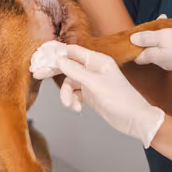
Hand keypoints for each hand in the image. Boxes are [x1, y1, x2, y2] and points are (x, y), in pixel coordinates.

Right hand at [30, 41, 164, 147]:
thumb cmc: (121, 99)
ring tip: (70, 104)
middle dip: (54, 72)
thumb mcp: (94, 84)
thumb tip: (59, 60)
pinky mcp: (91, 95)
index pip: (73, 51)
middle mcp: (94, 69)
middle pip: (68, 66)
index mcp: (98, 61)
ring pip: (70, 83)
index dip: (57, 53)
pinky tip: (76, 107)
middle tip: (37, 74)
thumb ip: (75, 71)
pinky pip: (74, 94)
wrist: (134, 119)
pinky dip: (72, 100)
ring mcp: (92, 83)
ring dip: (66, 94)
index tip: (41, 57)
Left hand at [130, 28, 171, 92]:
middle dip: (160, 29)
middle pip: (156, 44)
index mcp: (155, 56)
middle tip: (166, 17)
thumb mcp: (164, 36)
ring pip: (171, 42)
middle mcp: (164, 60)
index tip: (144, 30)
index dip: (138, 42)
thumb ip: (147, 38)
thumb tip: (132, 39)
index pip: (139, 55)